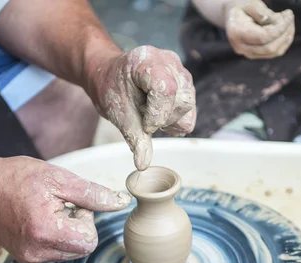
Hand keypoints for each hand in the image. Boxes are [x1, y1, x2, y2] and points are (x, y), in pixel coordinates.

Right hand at [0, 156, 130, 262]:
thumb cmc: (17, 178)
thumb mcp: (59, 179)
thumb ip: (92, 194)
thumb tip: (120, 203)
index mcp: (46, 232)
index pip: (89, 241)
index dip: (85, 220)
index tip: (70, 203)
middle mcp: (37, 252)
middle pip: (82, 249)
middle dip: (78, 227)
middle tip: (59, 206)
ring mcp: (29, 258)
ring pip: (70, 252)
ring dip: (67, 232)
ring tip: (47, 212)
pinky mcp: (25, 258)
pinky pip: (55, 252)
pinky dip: (54, 237)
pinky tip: (39, 220)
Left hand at [92, 46, 195, 170]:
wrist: (110, 77)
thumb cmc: (112, 90)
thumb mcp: (119, 114)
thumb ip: (136, 138)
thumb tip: (143, 165)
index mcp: (147, 61)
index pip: (166, 89)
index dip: (157, 113)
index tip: (144, 124)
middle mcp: (169, 62)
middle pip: (181, 101)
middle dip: (163, 119)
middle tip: (143, 118)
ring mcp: (180, 71)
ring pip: (188, 108)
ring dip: (169, 119)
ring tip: (150, 114)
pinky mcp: (185, 83)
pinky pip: (190, 110)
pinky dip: (175, 119)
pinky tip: (159, 114)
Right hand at [224, 0, 294, 59]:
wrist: (232, 14)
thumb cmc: (241, 5)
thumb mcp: (250, 3)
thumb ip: (263, 12)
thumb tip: (278, 22)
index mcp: (236, 33)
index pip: (263, 37)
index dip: (279, 28)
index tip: (288, 15)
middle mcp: (240, 47)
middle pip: (270, 48)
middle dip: (285, 32)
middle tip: (289, 17)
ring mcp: (248, 53)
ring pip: (275, 52)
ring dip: (287, 37)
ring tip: (288, 21)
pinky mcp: (255, 54)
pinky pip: (274, 52)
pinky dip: (284, 41)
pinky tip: (286, 29)